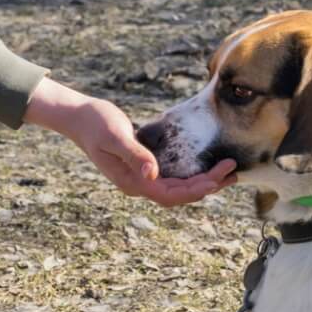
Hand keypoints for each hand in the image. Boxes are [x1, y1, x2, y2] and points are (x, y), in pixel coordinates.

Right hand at [23, 78, 235, 206]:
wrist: (79, 116)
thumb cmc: (95, 123)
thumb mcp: (115, 135)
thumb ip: (134, 155)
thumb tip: (152, 175)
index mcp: (132, 182)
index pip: (170, 195)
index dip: (195, 190)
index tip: (216, 180)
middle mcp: (139, 184)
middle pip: (180, 194)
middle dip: (207, 186)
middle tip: (232, 172)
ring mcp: (143, 177)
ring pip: (179, 187)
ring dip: (204, 181)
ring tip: (228, 172)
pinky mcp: (146, 167)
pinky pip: (174, 176)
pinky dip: (192, 173)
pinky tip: (208, 165)